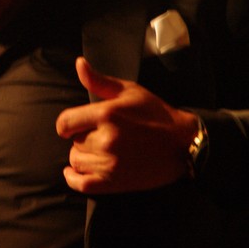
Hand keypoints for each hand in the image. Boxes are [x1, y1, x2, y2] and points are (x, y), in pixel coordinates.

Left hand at [55, 57, 197, 193]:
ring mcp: (110, 163)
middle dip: (82, 138)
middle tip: (100, 136)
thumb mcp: (129, 91)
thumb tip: (79, 63)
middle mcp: (106, 139)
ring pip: (76, 161)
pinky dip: (73, 178)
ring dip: (82, 156)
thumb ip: (99, 80)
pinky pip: (82, 184)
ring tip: (98, 151)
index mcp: (106, 114)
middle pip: (74, 142)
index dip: (67, 124)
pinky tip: (75, 172)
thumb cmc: (155, 114)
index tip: (74, 125)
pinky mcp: (115, 182)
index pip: (65, 123)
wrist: (183, 144)